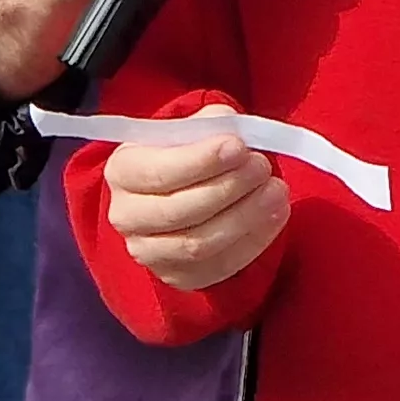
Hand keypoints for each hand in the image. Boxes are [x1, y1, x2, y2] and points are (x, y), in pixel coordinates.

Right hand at [103, 104, 289, 291]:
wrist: (180, 189)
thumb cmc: (185, 153)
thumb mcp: (191, 128)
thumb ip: (210, 123)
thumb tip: (233, 132)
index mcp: (122, 171)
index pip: (159, 171)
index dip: (201, 161)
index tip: (239, 147)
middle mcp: (126, 216)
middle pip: (178, 211)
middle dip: (228, 188)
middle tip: (262, 167)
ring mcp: (148, 252)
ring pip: (198, 244)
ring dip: (245, 216)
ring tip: (277, 190)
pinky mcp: (177, 276)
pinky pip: (218, 266)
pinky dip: (253, 242)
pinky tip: (275, 215)